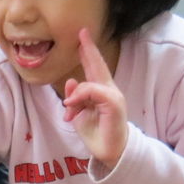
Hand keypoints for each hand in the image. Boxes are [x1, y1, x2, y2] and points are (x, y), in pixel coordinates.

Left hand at [61, 28, 127, 168]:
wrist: (110, 151)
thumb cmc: (96, 133)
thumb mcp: (78, 114)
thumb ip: (75, 97)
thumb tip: (71, 81)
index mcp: (99, 91)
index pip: (93, 67)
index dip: (87, 52)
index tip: (81, 36)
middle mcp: (108, 90)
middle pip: (98, 65)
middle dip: (89, 49)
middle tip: (82, 32)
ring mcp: (113, 96)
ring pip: (91, 82)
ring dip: (77, 95)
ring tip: (70, 109)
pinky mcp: (114, 104)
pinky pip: (96, 92)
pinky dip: (82, 96)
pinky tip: (72, 105)